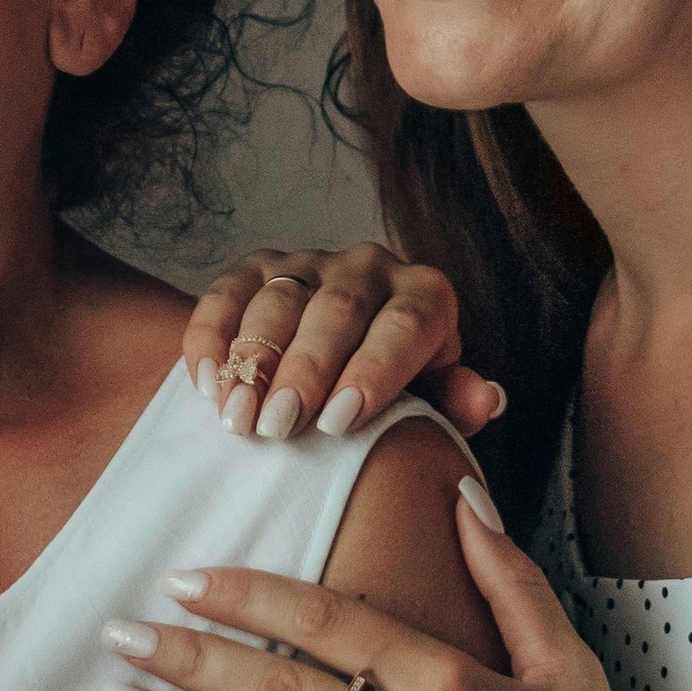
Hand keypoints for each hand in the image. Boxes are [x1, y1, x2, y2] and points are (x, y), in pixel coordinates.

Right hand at [181, 243, 504, 444]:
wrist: (339, 363)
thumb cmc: (394, 391)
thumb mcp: (430, 401)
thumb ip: (455, 403)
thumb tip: (486, 398)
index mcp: (425, 295)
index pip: (407, 323)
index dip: (374, 371)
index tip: (338, 424)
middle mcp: (370, 266)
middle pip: (338, 309)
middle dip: (305, 370)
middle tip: (280, 428)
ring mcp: (309, 262)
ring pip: (279, 298)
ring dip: (253, 362)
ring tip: (239, 420)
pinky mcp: (255, 266)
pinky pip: (227, 291)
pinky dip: (212, 338)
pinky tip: (205, 386)